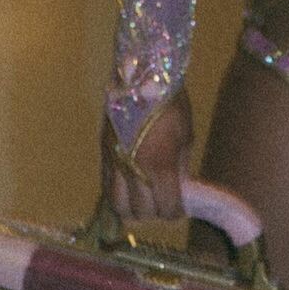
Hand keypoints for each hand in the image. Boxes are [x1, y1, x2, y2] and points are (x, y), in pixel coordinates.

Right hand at [100, 89, 193, 220]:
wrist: (143, 77)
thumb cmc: (171, 104)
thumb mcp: (186, 135)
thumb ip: (181, 167)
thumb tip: (179, 188)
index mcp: (159, 166)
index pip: (166, 207)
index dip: (175, 212)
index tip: (180, 207)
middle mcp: (134, 170)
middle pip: (140, 212)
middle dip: (155, 212)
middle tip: (163, 204)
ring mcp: (115, 163)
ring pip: (118, 206)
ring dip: (133, 208)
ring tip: (144, 200)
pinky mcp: (103, 154)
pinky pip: (106, 187)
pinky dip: (118, 195)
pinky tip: (129, 188)